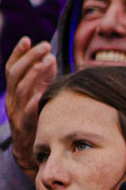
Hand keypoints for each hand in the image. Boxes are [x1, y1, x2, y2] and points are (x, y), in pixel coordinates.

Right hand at [5, 39, 56, 174]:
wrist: (29, 150)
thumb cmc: (37, 118)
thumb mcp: (38, 94)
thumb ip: (43, 78)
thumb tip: (50, 57)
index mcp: (13, 91)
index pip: (11, 68)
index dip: (18, 53)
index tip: (26, 39)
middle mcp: (12, 99)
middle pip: (15, 74)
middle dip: (29, 58)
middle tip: (45, 46)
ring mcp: (16, 112)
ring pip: (21, 89)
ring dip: (34, 74)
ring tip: (46, 62)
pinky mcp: (25, 125)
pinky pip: (28, 113)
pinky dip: (33, 102)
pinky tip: (41, 93)